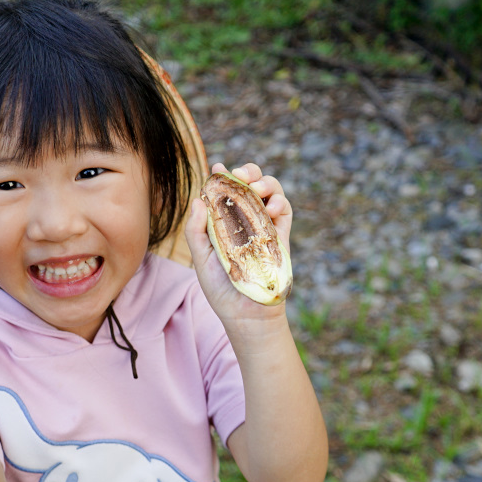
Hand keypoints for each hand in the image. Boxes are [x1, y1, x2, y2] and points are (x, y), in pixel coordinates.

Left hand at [184, 163, 293, 343]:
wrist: (245, 314)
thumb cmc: (220, 288)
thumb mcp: (201, 258)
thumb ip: (196, 231)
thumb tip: (199, 200)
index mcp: (226, 222)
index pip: (226, 192)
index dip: (224, 176)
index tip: (219, 167)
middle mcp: (246, 220)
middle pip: (252, 185)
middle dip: (249, 172)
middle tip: (242, 174)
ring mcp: (265, 226)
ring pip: (271, 193)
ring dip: (266, 182)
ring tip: (257, 187)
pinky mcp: (281, 237)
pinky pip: (285, 211)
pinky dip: (280, 202)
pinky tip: (271, 207)